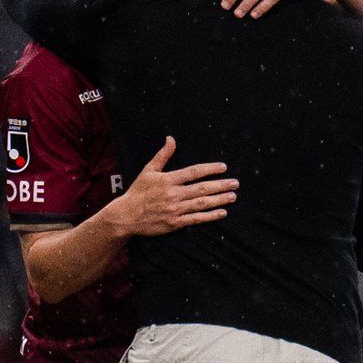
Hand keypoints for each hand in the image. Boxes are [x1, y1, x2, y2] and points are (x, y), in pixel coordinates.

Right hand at [112, 138, 234, 235]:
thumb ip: (163, 155)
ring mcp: (175, 209)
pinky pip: (196, 219)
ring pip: (202, 203)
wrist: (126, 215)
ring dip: (219, 200)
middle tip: (235, 183)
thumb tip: (171, 139)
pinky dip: (210, 216)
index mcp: (168, 180)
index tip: (223, 167)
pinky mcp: (175, 223)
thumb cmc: (138, 192)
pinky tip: (222, 212)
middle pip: (202, 188)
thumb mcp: (148, 170)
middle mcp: (174, 194)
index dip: (210, 169)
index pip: (194, 172)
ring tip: (233, 196)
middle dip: (221, 185)